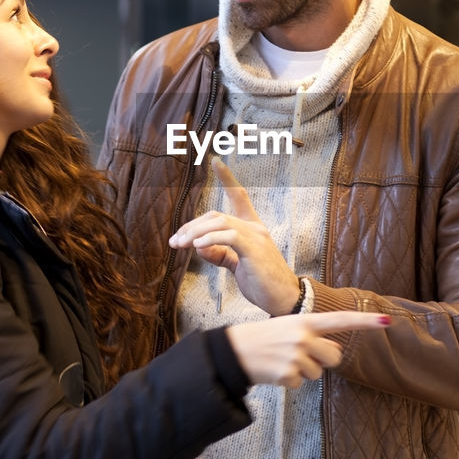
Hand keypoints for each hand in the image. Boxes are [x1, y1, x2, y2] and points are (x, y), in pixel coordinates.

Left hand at [168, 159, 300, 314]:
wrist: (284, 298)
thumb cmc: (261, 282)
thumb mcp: (235, 264)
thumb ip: (217, 252)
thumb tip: (198, 245)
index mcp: (252, 228)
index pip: (239, 196)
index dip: (227, 178)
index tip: (216, 161)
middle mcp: (255, 227)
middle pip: (217, 214)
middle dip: (192, 226)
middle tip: (175, 241)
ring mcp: (256, 236)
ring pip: (220, 222)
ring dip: (195, 233)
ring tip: (181, 244)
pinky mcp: (254, 249)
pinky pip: (229, 236)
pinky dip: (211, 239)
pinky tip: (198, 246)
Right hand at [226, 311, 390, 387]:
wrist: (235, 350)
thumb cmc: (265, 338)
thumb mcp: (290, 329)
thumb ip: (314, 336)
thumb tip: (335, 350)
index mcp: (305, 321)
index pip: (341, 320)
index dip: (365, 321)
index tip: (387, 320)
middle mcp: (303, 336)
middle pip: (334, 357)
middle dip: (323, 360)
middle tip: (301, 355)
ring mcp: (295, 356)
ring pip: (317, 373)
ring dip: (302, 371)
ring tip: (282, 361)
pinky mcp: (287, 374)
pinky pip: (300, 384)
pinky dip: (288, 381)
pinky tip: (274, 371)